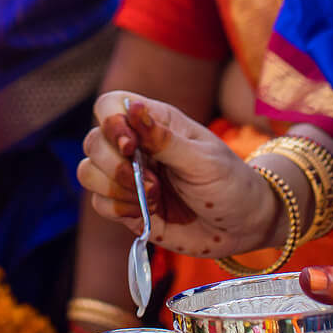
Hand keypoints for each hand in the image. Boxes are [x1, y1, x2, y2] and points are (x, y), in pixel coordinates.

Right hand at [77, 93, 279, 259]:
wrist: (243, 227)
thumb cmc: (230, 184)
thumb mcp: (203, 160)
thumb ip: (165, 139)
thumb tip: (134, 109)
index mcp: (155, 122)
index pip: (110, 105)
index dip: (110, 122)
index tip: (130, 146)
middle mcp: (136, 147)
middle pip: (93, 141)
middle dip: (112, 163)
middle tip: (149, 181)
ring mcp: (129, 178)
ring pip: (88, 173)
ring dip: (114, 187)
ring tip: (150, 196)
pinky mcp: (128, 207)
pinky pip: (99, 203)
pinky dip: (117, 208)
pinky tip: (146, 212)